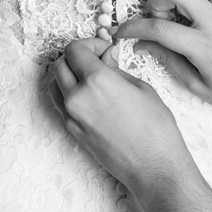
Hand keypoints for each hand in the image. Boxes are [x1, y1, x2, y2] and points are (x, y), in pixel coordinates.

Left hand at [53, 38, 197, 192]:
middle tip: (97, 60)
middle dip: (76, 57)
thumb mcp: (141, 88)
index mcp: (96, 80)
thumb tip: (106, 58)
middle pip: (60, 64)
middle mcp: (77, 97)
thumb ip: (116, 69)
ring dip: (67, 74)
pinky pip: (60, 104)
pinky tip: (88, 95)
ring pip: (55, 84)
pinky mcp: (72, 131)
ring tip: (90, 78)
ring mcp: (71, 116)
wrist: (153, 167)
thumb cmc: (156, 129)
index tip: (103, 50)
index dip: (89, 44)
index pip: (74, 49)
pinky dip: (68, 93)